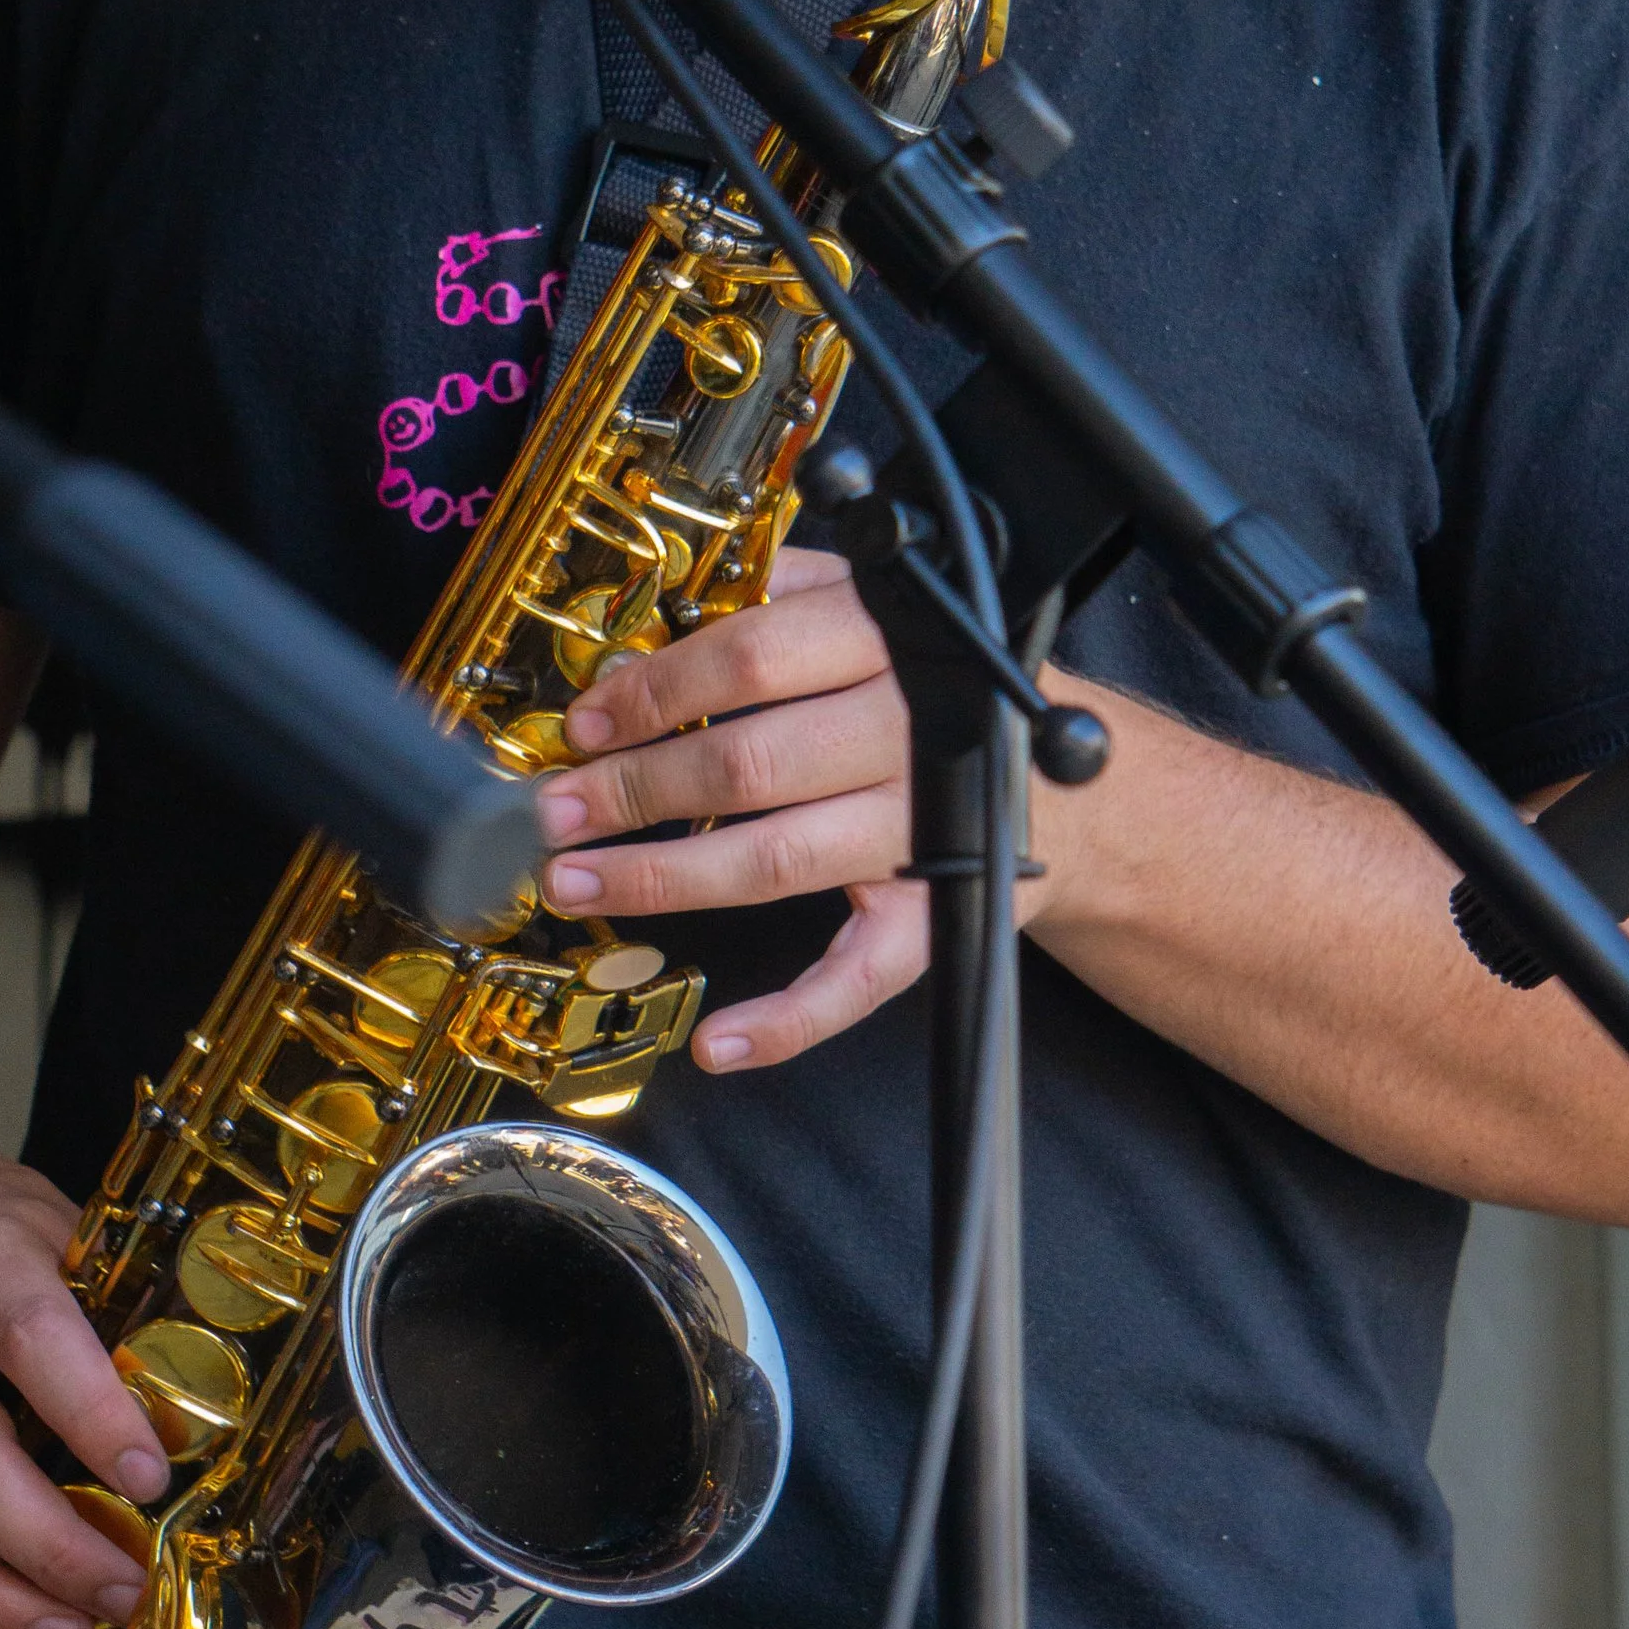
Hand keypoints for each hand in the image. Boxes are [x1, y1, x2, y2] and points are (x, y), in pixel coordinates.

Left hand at [537, 548, 933, 1071]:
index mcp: (889, 639)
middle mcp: (911, 732)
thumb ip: (785, 587)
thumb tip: (663, 602)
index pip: (752, 655)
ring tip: (577, 884)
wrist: (1076, 780)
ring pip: (779, 860)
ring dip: (665, 879)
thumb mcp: (884, 602)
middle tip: (552, 811)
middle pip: (749, 762)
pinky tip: (717, 1041)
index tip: (585, 721)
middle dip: (635, 790)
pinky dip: (791, 1018)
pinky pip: (863, 976)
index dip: (656, 690)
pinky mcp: (939, 914)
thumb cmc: (948, 683)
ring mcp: (926, 830)